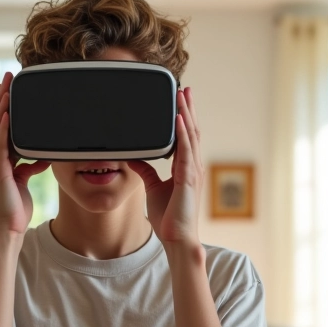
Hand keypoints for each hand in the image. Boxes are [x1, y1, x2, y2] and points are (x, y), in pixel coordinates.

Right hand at [0, 72, 50, 240]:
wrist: (7, 229)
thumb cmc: (14, 208)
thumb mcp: (23, 182)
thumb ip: (29, 167)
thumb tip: (43, 157)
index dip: (0, 106)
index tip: (5, 88)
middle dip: (0, 98)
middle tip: (6, 78)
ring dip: (1, 107)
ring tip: (8, 88)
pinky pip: (0, 146)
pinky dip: (4, 129)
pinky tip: (8, 114)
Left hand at [127, 87, 203, 248]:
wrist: (176, 238)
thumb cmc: (169, 217)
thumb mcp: (153, 188)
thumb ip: (146, 171)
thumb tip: (134, 157)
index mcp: (186, 168)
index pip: (186, 137)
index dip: (184, 118)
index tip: (180, 101)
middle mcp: (193, 166)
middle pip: (192, 131)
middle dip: (188, 109)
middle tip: (184, 88)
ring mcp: (193, 171)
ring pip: (191, 136)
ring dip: (186, 114)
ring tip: (182, 95)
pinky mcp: (188, 179)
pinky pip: (186, 151)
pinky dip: (183, 133)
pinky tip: (178, 118)